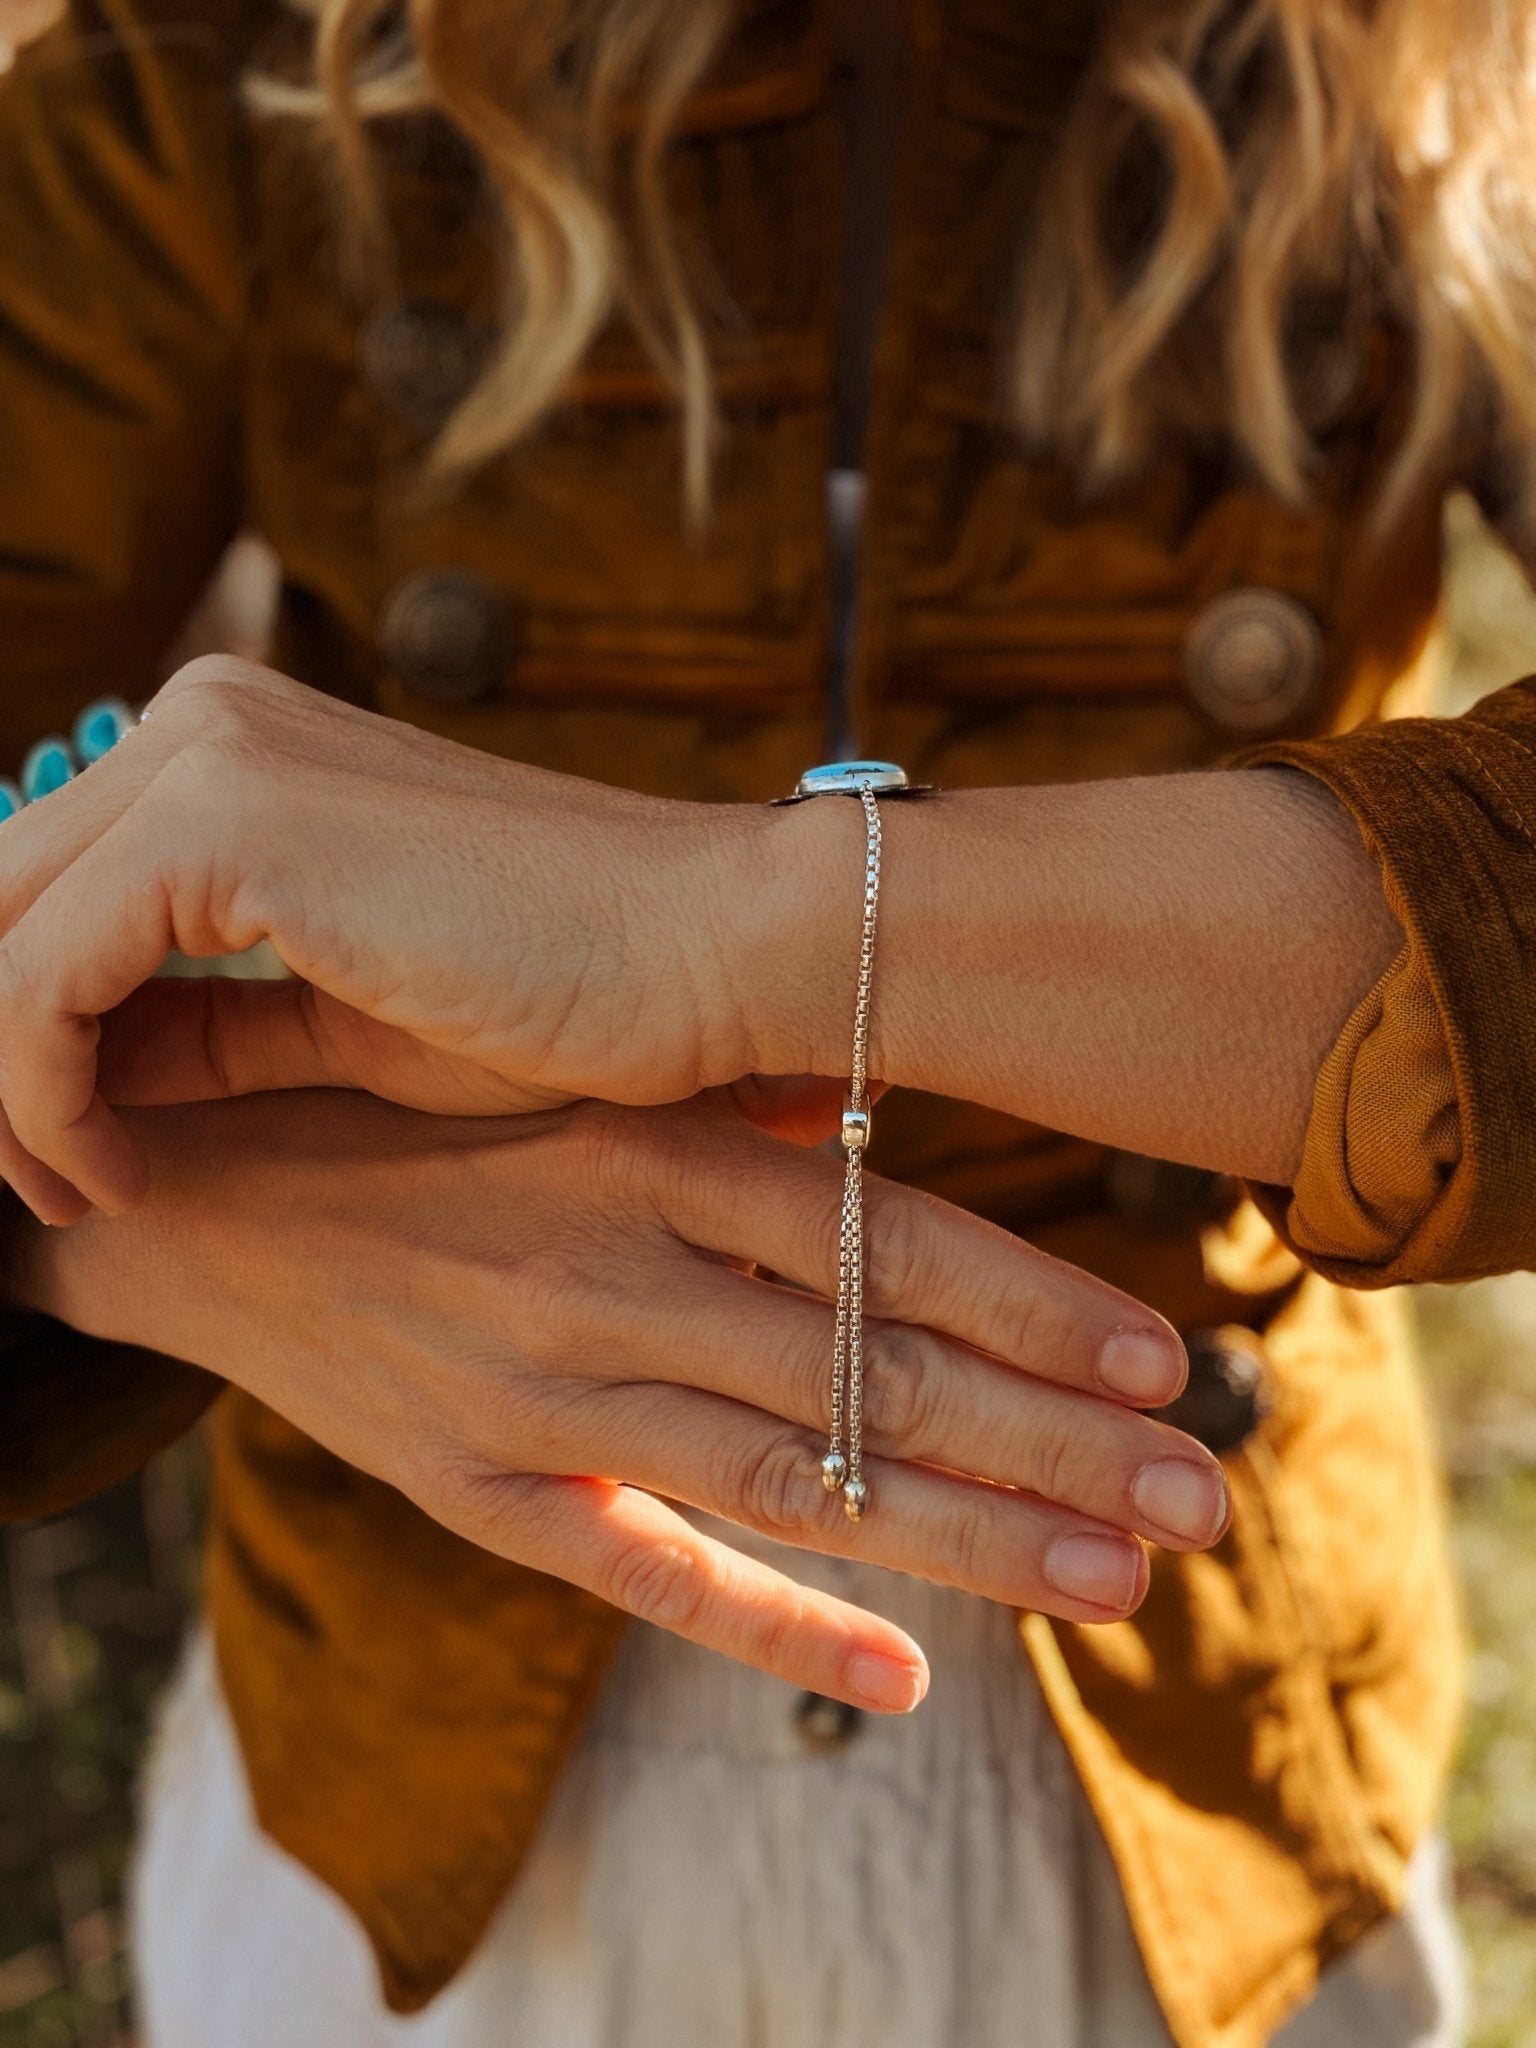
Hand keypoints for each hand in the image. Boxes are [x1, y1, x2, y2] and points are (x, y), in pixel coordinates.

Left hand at [0, 658, 800, 1219]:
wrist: (707, 957)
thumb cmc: (567, 1000)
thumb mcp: (340, 1027)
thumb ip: (200, 1029)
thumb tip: (66, 1079)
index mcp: (237, 750)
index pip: (45, 888)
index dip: (12, 1035)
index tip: (47, 1158)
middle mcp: (205, 723)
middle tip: (27, 1190)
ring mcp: (211, 758)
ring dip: (3, 1092)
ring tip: (64, 1197)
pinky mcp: (223, 824)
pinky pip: (42, 980)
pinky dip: (40, 1096)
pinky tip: (104, 1175)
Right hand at [19, 1088, 1229, 1710]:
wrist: (200, 1200)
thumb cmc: (414, 1120)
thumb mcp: (564, 1080)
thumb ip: (718, 1112)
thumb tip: (869, 1118)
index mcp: (642, 1150)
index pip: (880, 1241)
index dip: (1032, 1304)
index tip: (1162, 1360)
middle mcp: (606, 1271)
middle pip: (869, 1374)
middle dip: (1051, 1443)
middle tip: (1196, 1496)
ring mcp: (540, 1392)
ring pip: (792, 1479)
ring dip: (966, 1539)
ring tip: (1118, 1581)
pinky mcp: (478, 1490)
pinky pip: (643, 1572)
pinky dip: (773, 1629)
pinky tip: (901, 1679)